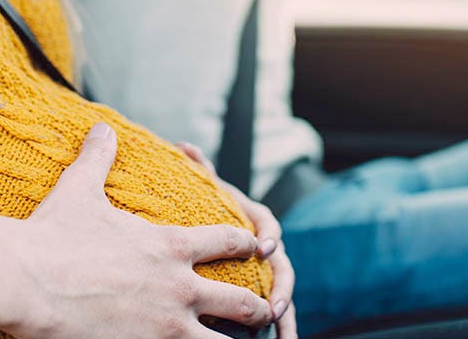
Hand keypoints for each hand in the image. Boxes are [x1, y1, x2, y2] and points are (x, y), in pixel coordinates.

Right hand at [8, 123, 274, 338]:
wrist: (24, 281)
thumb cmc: (49, 235)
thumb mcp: (78, 190)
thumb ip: (98, 159)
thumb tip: (101, 127)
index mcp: (170, 246)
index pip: (229, 242)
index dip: (247, 245)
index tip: (257, 249)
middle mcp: (180, 287)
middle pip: (242, 302)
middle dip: (256, 308)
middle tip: (262, 311)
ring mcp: (168, 327)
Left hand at [178, 143, 297, 338]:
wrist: (207, 233)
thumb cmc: (204, 209)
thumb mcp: (203, 190)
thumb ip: (199, 170)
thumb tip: (184, 146)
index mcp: (253, 221)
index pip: (267, 225)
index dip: (268, 236)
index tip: (263, 247)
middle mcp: (265, 248)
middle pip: (282, 268)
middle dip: (281, 287)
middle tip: (275, 304)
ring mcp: (265, 273)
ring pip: (281, 295)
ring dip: (283, 315)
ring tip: (281, 335)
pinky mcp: (260, 295)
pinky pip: (272, 314)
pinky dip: (276, 329)